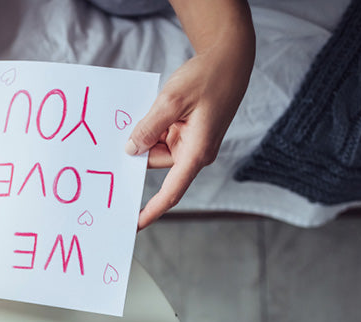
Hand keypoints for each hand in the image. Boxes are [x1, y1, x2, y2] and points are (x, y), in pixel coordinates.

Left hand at [127, 0, 254, 229]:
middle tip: (131, 124)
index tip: (134, 224)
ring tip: (156, 106)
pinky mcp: (188, 133)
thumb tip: (131, 150)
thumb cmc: (207, 77)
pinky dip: (154, 126)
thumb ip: (149, 127)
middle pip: (155, 162)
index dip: (151, 210)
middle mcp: (195, 153)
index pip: (171, 191)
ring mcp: (192, 143)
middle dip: (141, 145)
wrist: (230, 59)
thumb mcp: (172, 100)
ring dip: (148, 131)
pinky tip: (157, 108)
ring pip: (156, 148)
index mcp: (196, 152)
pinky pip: (161, 136)